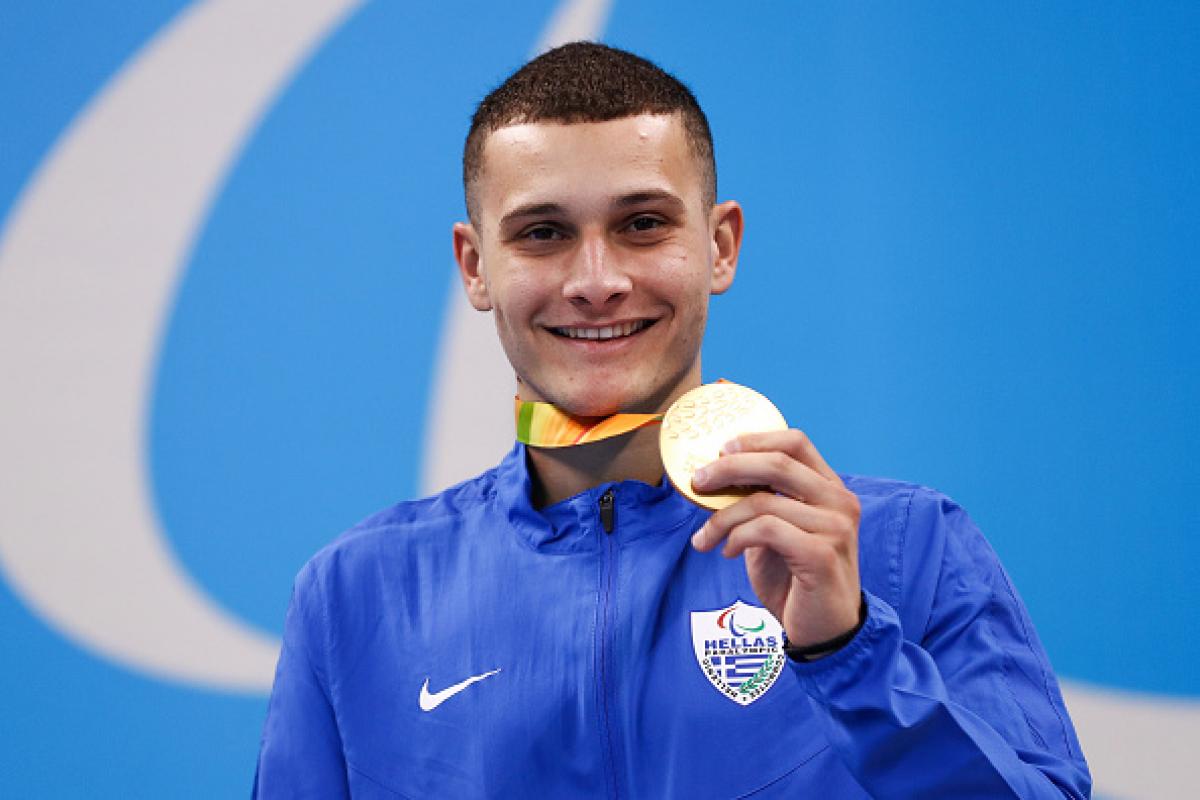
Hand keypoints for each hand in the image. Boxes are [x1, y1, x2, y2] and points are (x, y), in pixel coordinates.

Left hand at [690, 430, 861, 650]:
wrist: (823, 632)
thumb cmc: (796, 580)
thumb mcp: (775, 533)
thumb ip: (759, 503)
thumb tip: (713, 477)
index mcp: (830, 489)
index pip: (796, 442)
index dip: (754, 440)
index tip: (720, 450)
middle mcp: (840, 502)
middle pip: (778, 462)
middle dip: (729, 468)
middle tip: (698, 482)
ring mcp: (835, 527)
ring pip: (763, 501)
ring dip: (722, 518)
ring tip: (705, 537)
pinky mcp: (822, 554)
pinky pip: (766, 530)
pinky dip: (737, 538)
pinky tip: (727, 552)